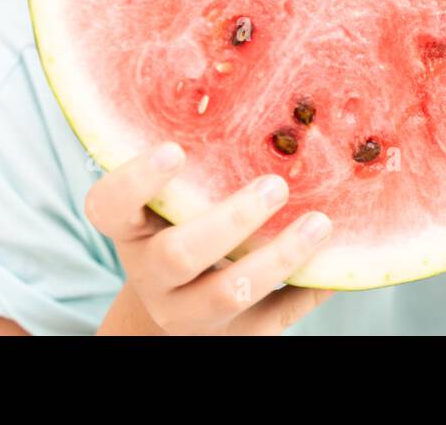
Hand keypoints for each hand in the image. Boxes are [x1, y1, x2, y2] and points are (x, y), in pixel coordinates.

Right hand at [85, 142, 333, 334]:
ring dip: (279, 257)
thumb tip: (261, 106)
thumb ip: (198, 169)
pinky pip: (273, 319)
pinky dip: (308, 291)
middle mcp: (152, 275)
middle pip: (178, 255)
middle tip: (276, 185)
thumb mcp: (173, 202)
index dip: (136, 181)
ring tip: (319, 223)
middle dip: (231, 220)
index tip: (175, 149)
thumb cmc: (183, 229)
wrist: (175, 310)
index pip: (108, 207)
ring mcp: (189, 313)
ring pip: (226, 293)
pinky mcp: (234, 338)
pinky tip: (338, 265)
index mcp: (130, 230)